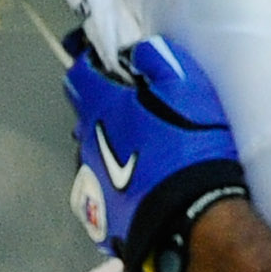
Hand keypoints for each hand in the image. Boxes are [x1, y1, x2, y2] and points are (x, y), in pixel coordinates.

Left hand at [63, 33, 250, 271]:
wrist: (191, 219)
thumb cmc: (189, 146)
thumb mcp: (185, 88)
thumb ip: (158, 61)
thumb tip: (137, 52)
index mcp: (101, 107)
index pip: (79, 76)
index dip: (92, 67)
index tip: (110, 68)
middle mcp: (86, 142)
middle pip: (86, 118)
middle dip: (105, 112)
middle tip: (138, 114)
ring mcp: (90, 181)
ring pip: (92, 154)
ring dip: (110, 149)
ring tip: (142, 157)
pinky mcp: (100, 215)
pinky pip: (103, 190)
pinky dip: (116, 185)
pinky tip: (140, 189)